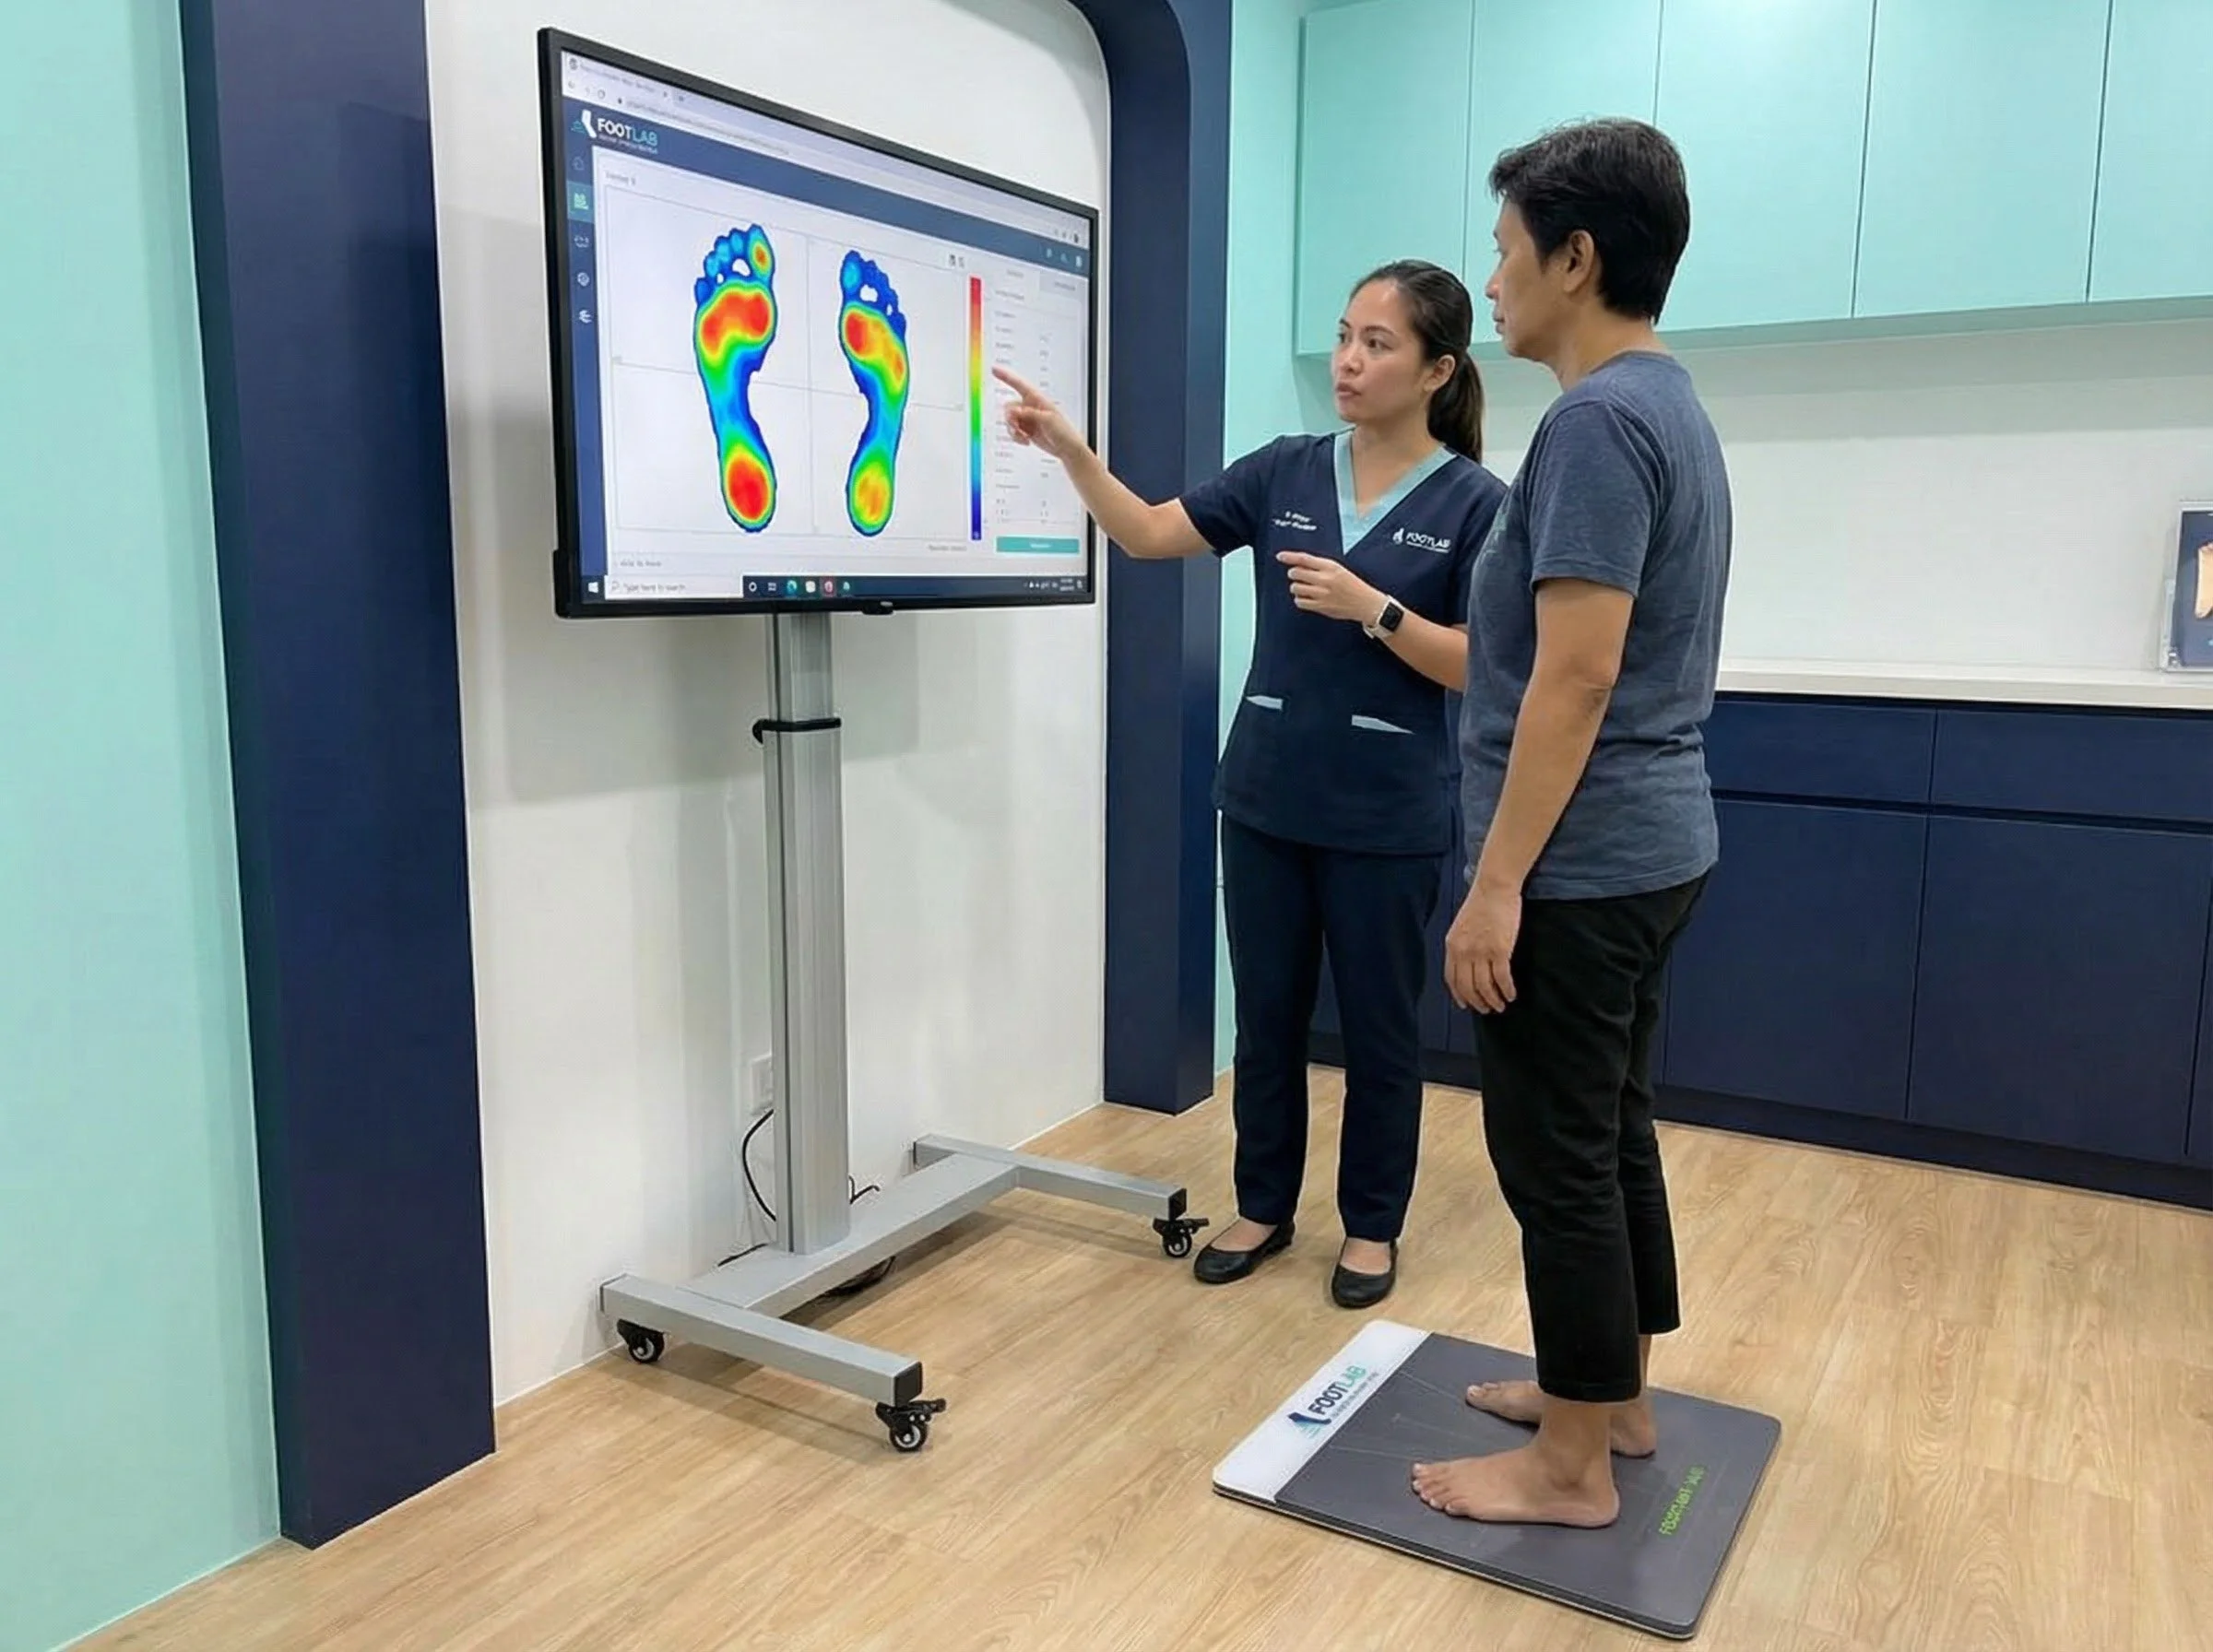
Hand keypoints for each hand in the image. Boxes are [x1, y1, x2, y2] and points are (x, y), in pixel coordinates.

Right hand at [992, 366, 1085, 463]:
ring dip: (1013, 430)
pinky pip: (1013, 430)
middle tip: (1017, 428)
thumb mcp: (1048, 420)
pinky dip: (1016, 436)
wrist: (1067, 449)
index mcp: (1037, 399)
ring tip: (1023, 437)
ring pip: (1009, 420)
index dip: (1006, 376)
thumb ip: (1030, 414)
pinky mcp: (1026, 429)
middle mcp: (1030, 407)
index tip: (994, 369)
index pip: (1019, 384)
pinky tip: (1025, 441)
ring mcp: (1027, 419)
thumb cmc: (1063, 431)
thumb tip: (1014, 411)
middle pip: (1009, 407)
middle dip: (1010, 419)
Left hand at [1278, 551, 1384, 624]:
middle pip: (1296, 573)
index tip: (1280, 556)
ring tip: (1305, 588)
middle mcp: (1325, 579)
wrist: (1366, 603)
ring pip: (1295, 588)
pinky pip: (1300, 602)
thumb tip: (1298, 565)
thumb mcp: (1338, 569)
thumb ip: (1319, 567)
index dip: (1290, 556)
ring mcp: (1322, 593)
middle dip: (1294, 574)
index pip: (1305, 559)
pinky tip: (1306, 598)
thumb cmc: (1352, 585)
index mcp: (1330, 567)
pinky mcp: (1321, 606)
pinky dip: (1299, 599)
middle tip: (1297, 576)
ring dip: (1296, 587)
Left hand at [1445, 878, 1520, 1013]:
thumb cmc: (1481, 904)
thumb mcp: (1461, 926)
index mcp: (1452, 946)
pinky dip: (1507, 990)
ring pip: (1485, 987)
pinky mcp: (1499, 951)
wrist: (1494, 888)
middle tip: (1487, 1009)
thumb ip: (1461, 946)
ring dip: (1493, 1000)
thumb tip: (1467, 964)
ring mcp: (1481, 952)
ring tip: (1500, 1005)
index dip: (1459, 995)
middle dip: (1477, 1002)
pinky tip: (1511, 995)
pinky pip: (1502, 979)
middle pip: (1468, 987)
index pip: (1452, 979)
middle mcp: (1463, 952)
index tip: (1466, 1004)